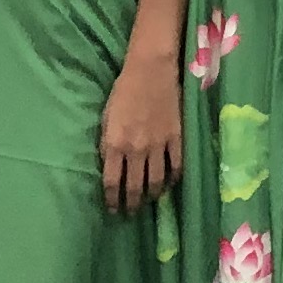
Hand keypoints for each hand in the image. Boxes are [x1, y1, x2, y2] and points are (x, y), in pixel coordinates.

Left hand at [99, 49, 181, 209]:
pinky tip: (169, 183)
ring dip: (151, 195)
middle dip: (131, 203)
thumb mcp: (106, 118)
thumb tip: (109, 165)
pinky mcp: (177, 137)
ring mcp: (159, 145)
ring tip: (149, 201)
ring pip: (156, 180)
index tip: (112, 209)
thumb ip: (107, 143)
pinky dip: (173, 178)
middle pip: (134, 186)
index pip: (112, 182)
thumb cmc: (123, 91)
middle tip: (130, 212)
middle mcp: (136, 149)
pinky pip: (176, 165)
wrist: (151, 70)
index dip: (112, 200)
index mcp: (115, 144)